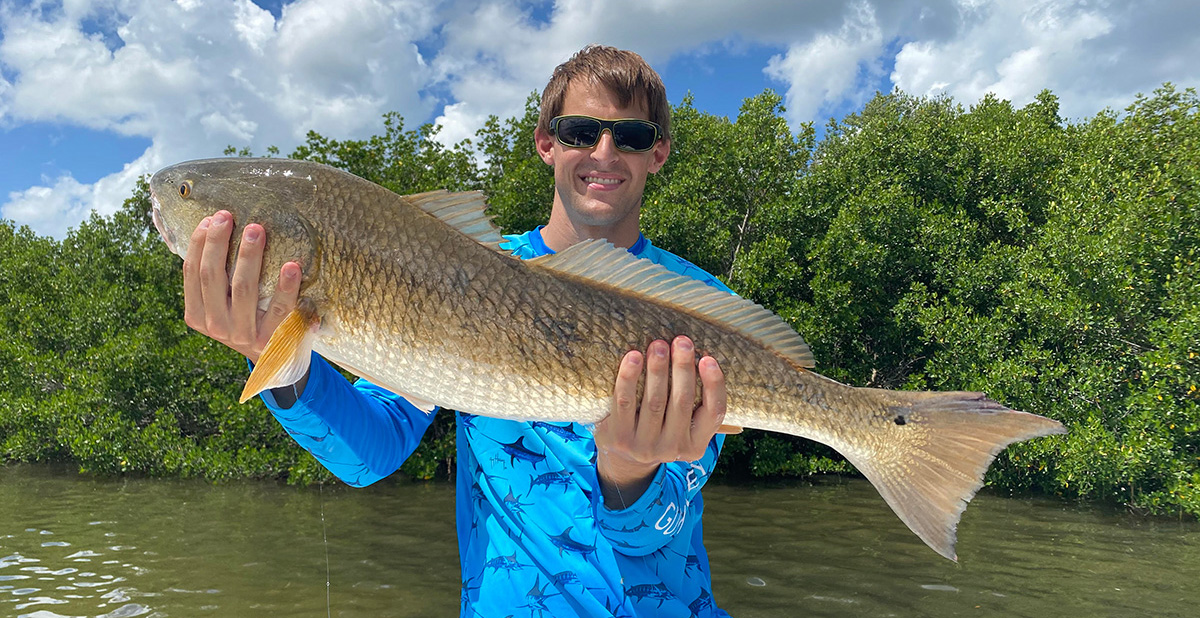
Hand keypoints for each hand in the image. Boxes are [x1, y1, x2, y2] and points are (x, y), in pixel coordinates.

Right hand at [182, 210, 301, 362]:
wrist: (275, 362)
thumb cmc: (248, 320)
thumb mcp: (224, 306)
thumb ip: (217, 279)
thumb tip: (213, 227)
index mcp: (197, 315)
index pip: (191, 273)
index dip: (198, 244)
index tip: (210, 219)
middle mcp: (216, 326)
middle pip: (212, 276)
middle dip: (218, 242)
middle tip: (228, 216)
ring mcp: (243, 335)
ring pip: (242, 288)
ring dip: (249, 256)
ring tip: (256, 230)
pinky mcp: (271, 340)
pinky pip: (278, 308)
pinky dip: (285, 286)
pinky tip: (291, 266)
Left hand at [594, 336, 727, 508]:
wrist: (624, 459)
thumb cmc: (660, 429)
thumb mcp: (682, 427)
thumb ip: (696, 404)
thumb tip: (708, 360)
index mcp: (696, 445)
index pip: (714, 413)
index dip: (714, 384)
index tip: (708, 358)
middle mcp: (673, 449)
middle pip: (682, 402)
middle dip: (683, 368)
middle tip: (682, 341)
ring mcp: (645, 446)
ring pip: (655, 401)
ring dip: (657, 369)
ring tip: (658, 344)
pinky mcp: (619, 438)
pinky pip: (625, 402)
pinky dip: (629, 377)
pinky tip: (633, 357)